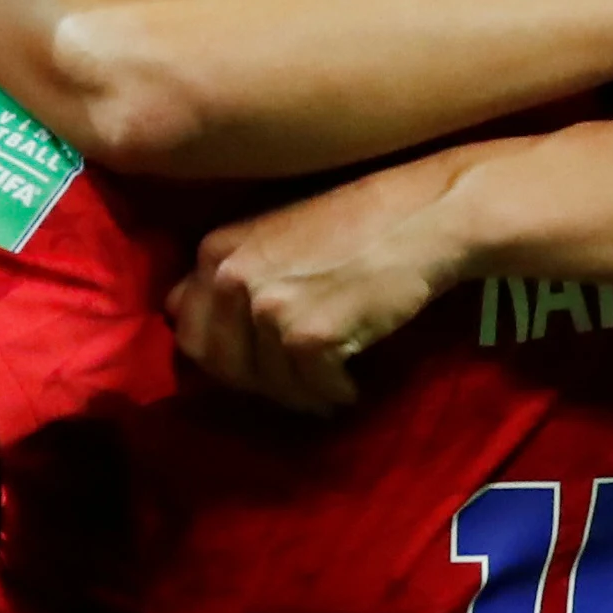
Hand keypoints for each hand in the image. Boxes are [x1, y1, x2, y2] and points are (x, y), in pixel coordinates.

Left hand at [165, 146, 492, 411]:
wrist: (424, 217)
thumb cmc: (359, 223)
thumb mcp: (275, 235)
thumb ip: (233, 275)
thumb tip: (189, 322)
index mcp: (216, 250)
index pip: (188, 326)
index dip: (219, 353)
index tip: (253, 362)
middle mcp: (231, 277)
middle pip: (220, 364)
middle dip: (255, 383)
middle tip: (292, 384)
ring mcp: (267, 307)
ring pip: (267, 384)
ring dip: (299, 394)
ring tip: (327, 387)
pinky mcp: (309, 336)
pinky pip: (312, 389)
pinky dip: (334, 394)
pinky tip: (351, 384)